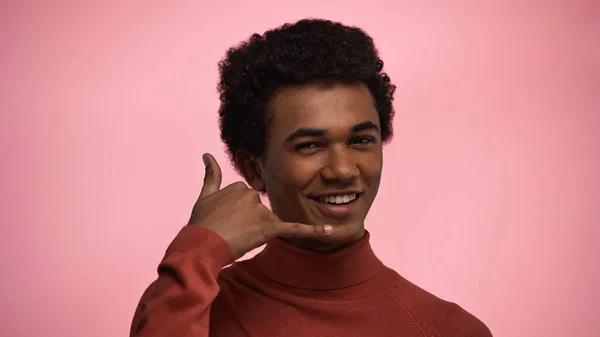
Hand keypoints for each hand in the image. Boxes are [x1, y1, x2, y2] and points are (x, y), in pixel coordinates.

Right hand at [187, 153, 332, 258]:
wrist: (202, 244)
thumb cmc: (202, 223)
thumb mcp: (205, 196)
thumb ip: (211, 175)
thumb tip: (207, 154)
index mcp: (240, 187)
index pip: (247, 201)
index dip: (237, 214)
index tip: (225, 221)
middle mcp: (252, 195)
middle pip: (259, 211)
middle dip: (248, 223)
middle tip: (230, 231)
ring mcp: (261, 212)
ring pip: (267, 222)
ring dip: (255, 232)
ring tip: (236, 237)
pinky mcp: (269, 228)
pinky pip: (294, 228)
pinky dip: (312, 230)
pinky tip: (330, 230)